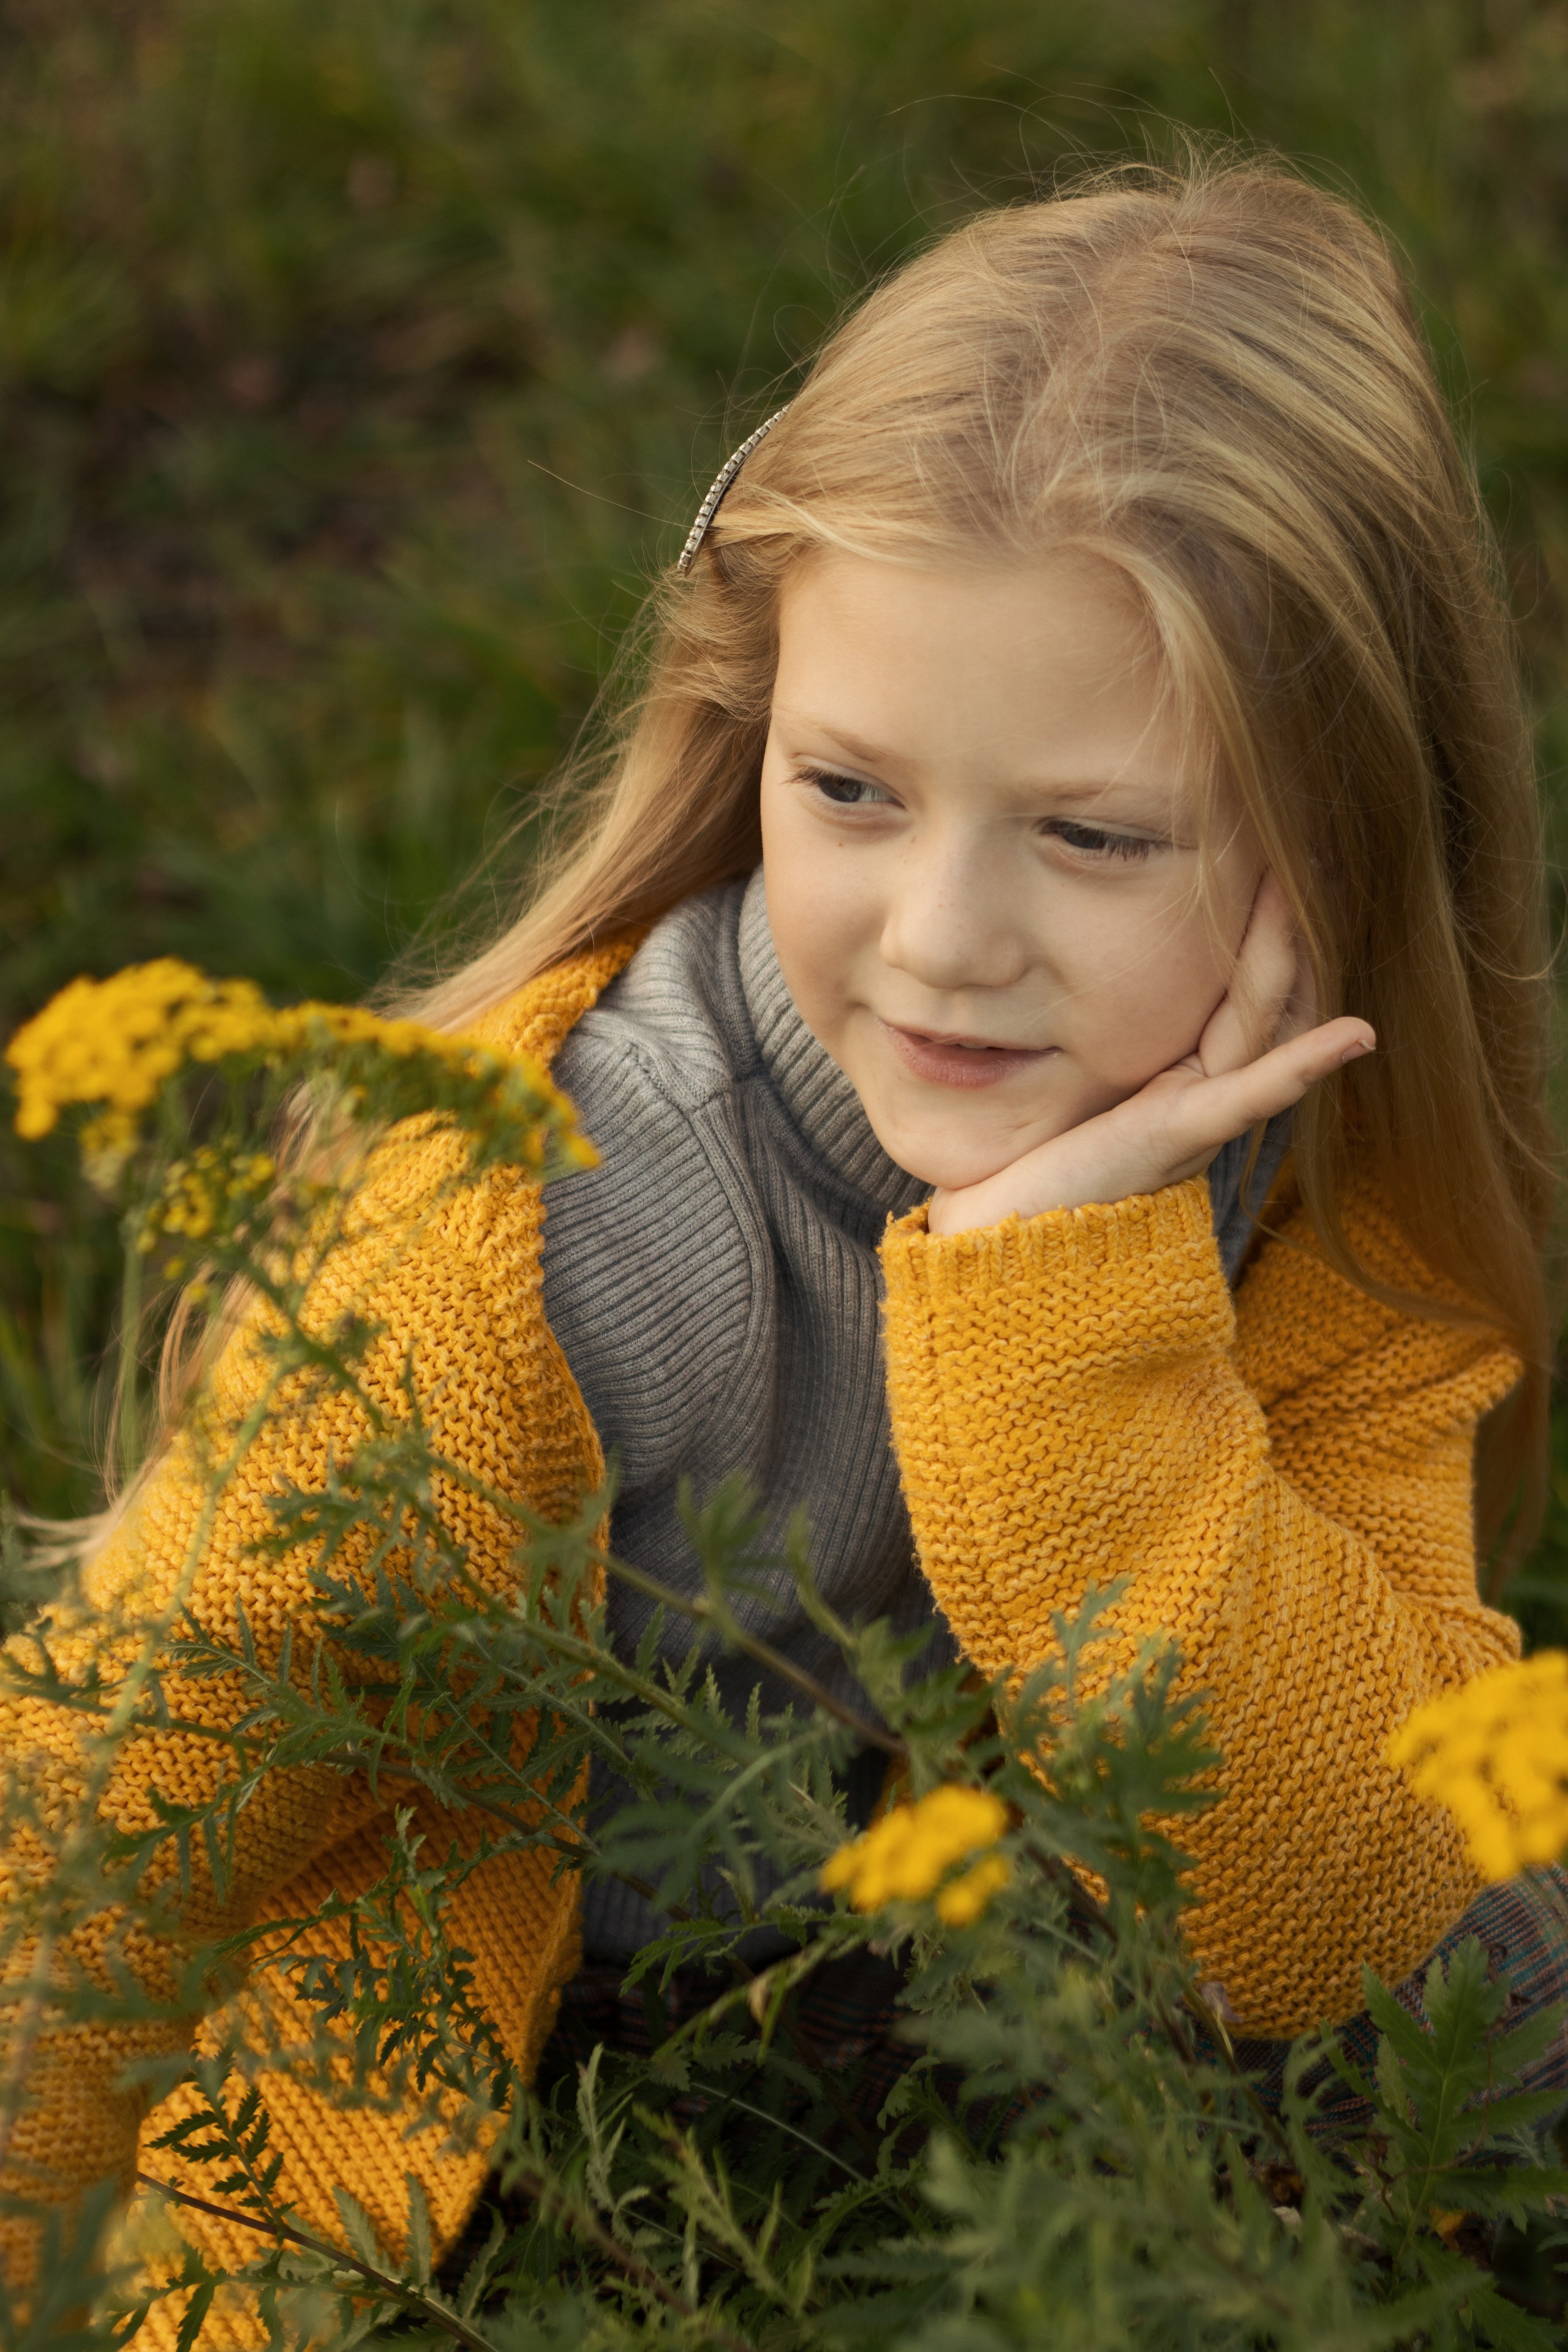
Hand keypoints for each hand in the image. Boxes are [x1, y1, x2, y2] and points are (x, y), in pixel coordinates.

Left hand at [926, 875, 1372, 1237]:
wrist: (1007, 1240)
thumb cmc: (1031, 1160)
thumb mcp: (1072, 1078)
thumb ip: (1093, 1033)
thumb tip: (1067, 968)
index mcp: (1181, 1071)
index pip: (1241, 988)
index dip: (1262, 924)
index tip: (1271, 851)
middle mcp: (1202, 1090)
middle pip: (1262, 995)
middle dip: (1283, 922)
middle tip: (1308, 844)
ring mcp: (1197, 1115)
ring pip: (1260, 1025)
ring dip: (1287, 959)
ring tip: (1311, 892)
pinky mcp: (1175, 1137)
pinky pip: (1250, 1093)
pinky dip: (1302, 1063)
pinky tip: (1352, 1036)